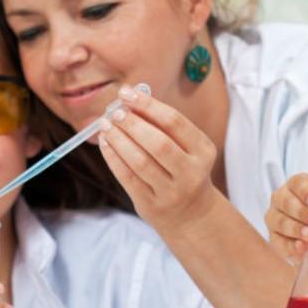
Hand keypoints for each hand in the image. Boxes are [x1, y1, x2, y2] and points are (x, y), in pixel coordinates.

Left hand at [96, 85, 220, 233]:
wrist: (192, 215)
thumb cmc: (184, 170)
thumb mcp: (187, 149)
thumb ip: (164, 126)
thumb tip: (130, 101)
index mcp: (202, 151)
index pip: (174, 122)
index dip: (148, 105)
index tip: (126, 93)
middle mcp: (190, 173)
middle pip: (158, 143)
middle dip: (132, 124)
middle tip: (114, 111)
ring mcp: (171, 192)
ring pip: (140, 162)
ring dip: (119, 140)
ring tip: (105, 125)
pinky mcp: (151, 205)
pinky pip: (128, 178)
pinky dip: (113, 158)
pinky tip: (106, 144)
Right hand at [264, 172, 307, 262]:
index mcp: (298, 186)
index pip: (298, 183)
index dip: (306, 192)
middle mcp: (282, 199)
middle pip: (286, 201)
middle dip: (303, 212)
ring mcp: (275, 218)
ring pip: (280, 221)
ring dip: (296, 229)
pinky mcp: (274, 238)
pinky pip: (278, 241)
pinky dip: (290, 246)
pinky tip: (302, 249)